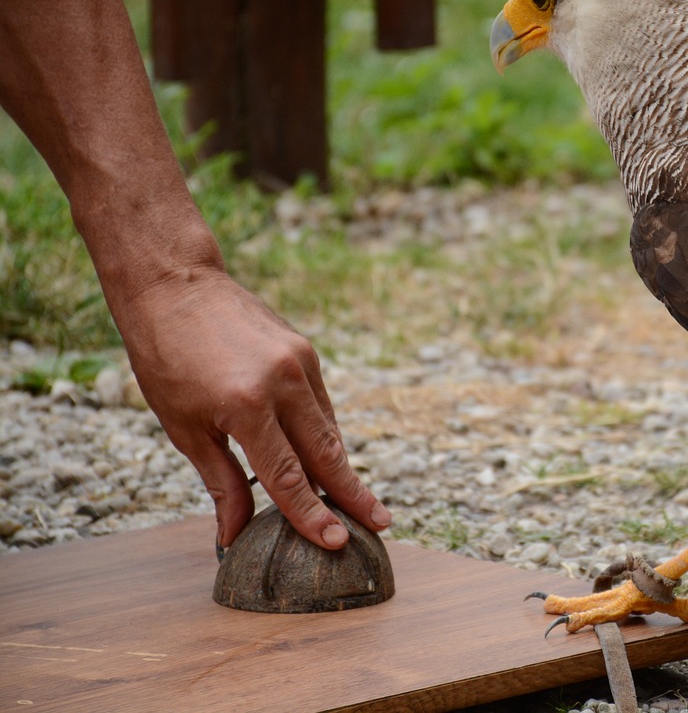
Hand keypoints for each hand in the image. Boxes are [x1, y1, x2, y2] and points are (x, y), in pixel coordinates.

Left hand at [117, 266, 389, 549]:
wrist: (175, 287)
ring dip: (340, 466)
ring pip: (328, 428)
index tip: (337, 542)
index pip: (290, 476)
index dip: (313, 515)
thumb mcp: (184, 428)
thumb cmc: (166, 360)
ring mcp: (300, 362)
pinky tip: (324, 456)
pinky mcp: (306, 350)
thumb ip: (220, 481)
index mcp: (247, 406)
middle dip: (353, 494)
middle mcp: (283, 383)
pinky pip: (321, 403)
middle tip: (379, 525)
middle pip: (327, 454)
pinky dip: (323, 433)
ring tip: (356, 500)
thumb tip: (233, 534)